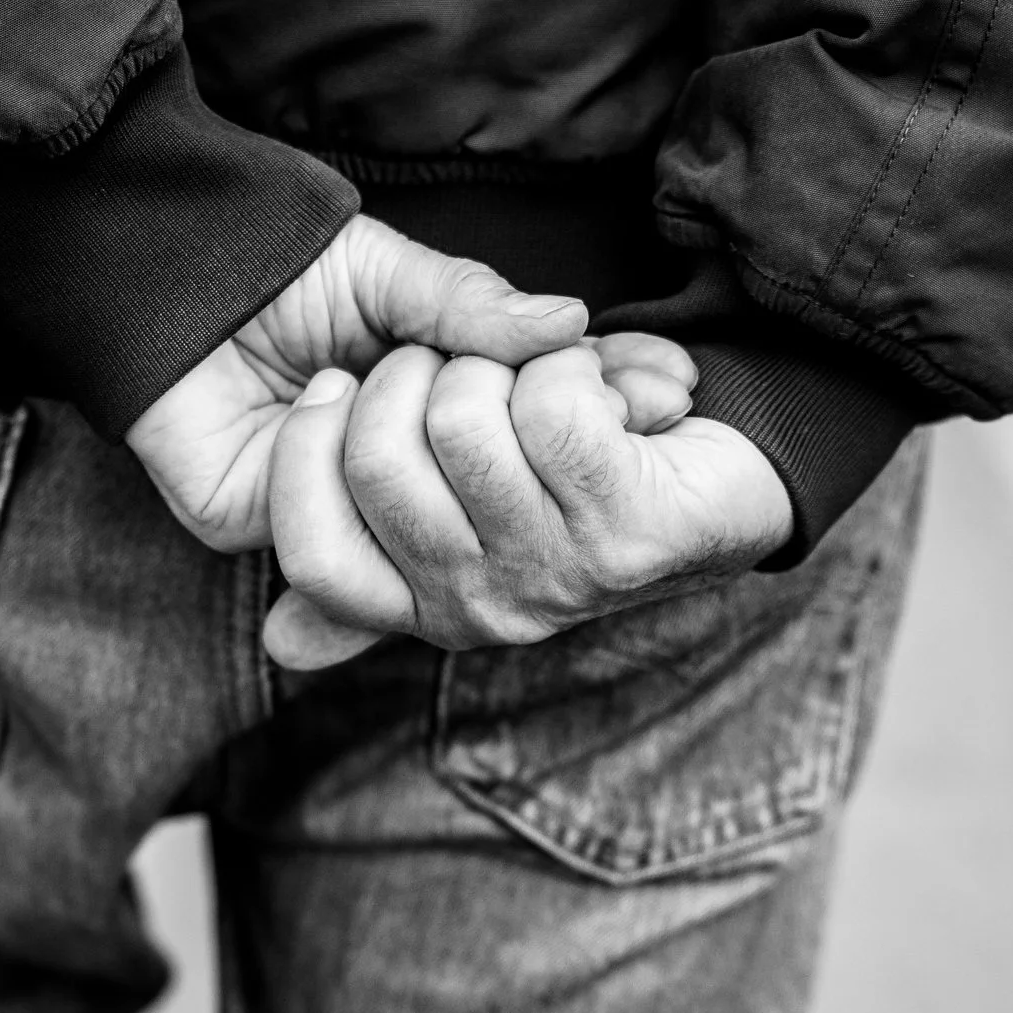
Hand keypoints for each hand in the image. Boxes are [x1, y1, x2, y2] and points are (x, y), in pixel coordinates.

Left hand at [127, 214, 590, 552]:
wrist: (177, 255)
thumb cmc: (289, 262)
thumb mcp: (402, 276)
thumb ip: (477, 308)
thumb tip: (571, 324)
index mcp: (428, 432)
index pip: (508, 469)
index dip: (550, 436)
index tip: (616, 386)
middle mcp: (379, 487)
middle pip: (467, 510)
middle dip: (459, 422)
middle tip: (418, 360)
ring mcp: (318, 513)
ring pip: (397, 527)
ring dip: (388, 435)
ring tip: (358, 371)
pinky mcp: (247, 521)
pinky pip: (318, 532)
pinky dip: (326, 452)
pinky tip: (316, 395)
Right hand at [261, 339, 792, 669]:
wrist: (731, 474)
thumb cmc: (573, 469)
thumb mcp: (455, 502)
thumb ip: (367, 554)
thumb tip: (281, 649)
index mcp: (420, 605)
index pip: (315, 559)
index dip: (305, 455)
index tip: (336, 384)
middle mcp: (479, 609)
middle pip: (379, 460)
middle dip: (413, 369)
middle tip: (471, 370)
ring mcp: (556, 578)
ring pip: (465, 417)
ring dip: (503, 362)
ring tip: (545, 382)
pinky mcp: (630, 536)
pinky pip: (553, 405)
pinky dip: (577, 363)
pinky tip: (607, 390)